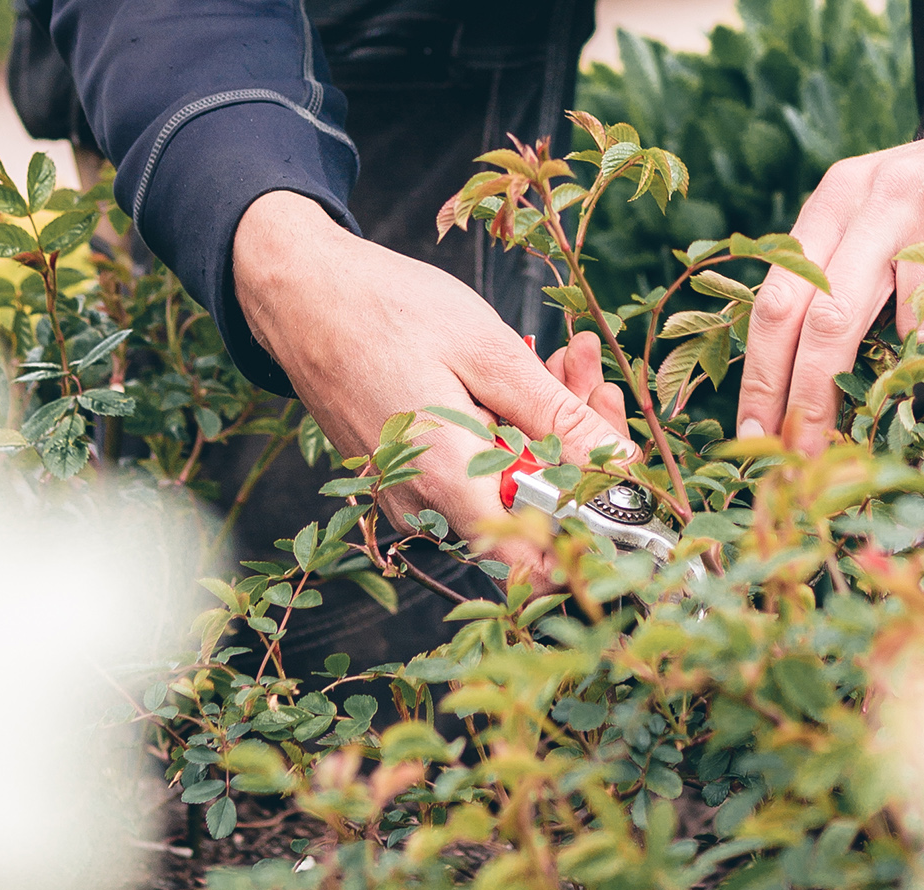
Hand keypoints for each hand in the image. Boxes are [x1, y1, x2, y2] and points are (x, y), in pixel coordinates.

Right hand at [234, 190, 632, 576]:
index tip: (617, 467)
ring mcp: (408, 498)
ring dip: (546, 434)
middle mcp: (424, 508)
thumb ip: (557, 418)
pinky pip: (472, 477)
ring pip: (506, 492)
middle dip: (577, 449)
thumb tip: (622, 465)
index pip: (536, 560)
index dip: (588, 527)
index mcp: (447, 481)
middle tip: (586, 370)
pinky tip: (517, 379)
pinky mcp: (403, 482)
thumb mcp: (489, 351)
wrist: (301, 296)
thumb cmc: (385, 310)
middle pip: (531, 514)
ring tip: (557, 359)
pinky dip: (508, 433)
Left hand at [738, 41, 923, 452]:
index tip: (754, 434)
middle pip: (826, 321)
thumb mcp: (882, 212)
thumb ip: (841, 272)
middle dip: (812, 400)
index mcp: (836, 199)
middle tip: (807, 457)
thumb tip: (794, 380)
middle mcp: (878, 196)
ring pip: (916, 328)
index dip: (761, 376)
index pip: (777, 300)